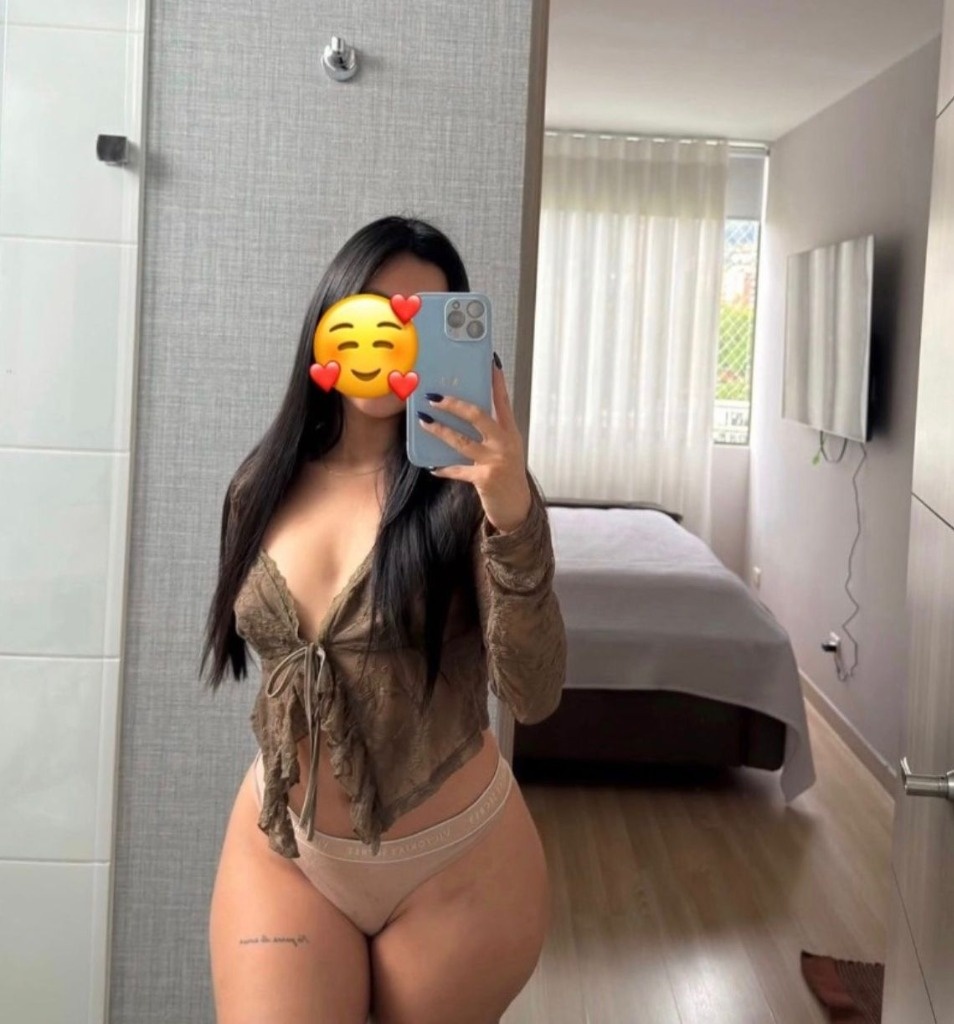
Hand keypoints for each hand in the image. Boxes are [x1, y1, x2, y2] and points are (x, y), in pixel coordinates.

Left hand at [422, 360, 531, 533]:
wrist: (517, 506)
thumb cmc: (507, 473)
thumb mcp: (504, 448)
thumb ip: (490, 431)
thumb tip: (464, 411)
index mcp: (510, 432)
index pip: (503, 400)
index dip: (496, 381)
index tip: (490, 362)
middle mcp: (505, 443)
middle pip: (479, 416)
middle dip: (455, 405)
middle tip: (434, 397)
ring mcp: (496, 460)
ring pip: (463, 441)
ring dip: (441, 430)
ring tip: (424, 421)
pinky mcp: (485, 478)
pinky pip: (458, 470)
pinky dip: (444, 469)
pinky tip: (431, 467)